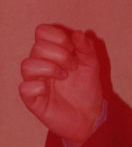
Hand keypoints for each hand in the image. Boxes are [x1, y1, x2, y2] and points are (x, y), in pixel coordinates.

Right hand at [19, 25, 103, 144]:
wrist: (90, 115)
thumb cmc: (86, 88)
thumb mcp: (92, 65)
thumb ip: (86, 48)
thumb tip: (78, 33)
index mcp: (52, 52)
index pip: (42, 31)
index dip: (58, 37)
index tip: (73, 50)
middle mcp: (40, 64)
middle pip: (38, 47)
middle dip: (60, 55)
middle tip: (72, 67)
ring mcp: (35, 81)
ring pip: (27, 65)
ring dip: (49, 69)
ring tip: (64, 77)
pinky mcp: (32, 99)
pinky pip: (25, 88)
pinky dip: (39, 87)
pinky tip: (50, 91)